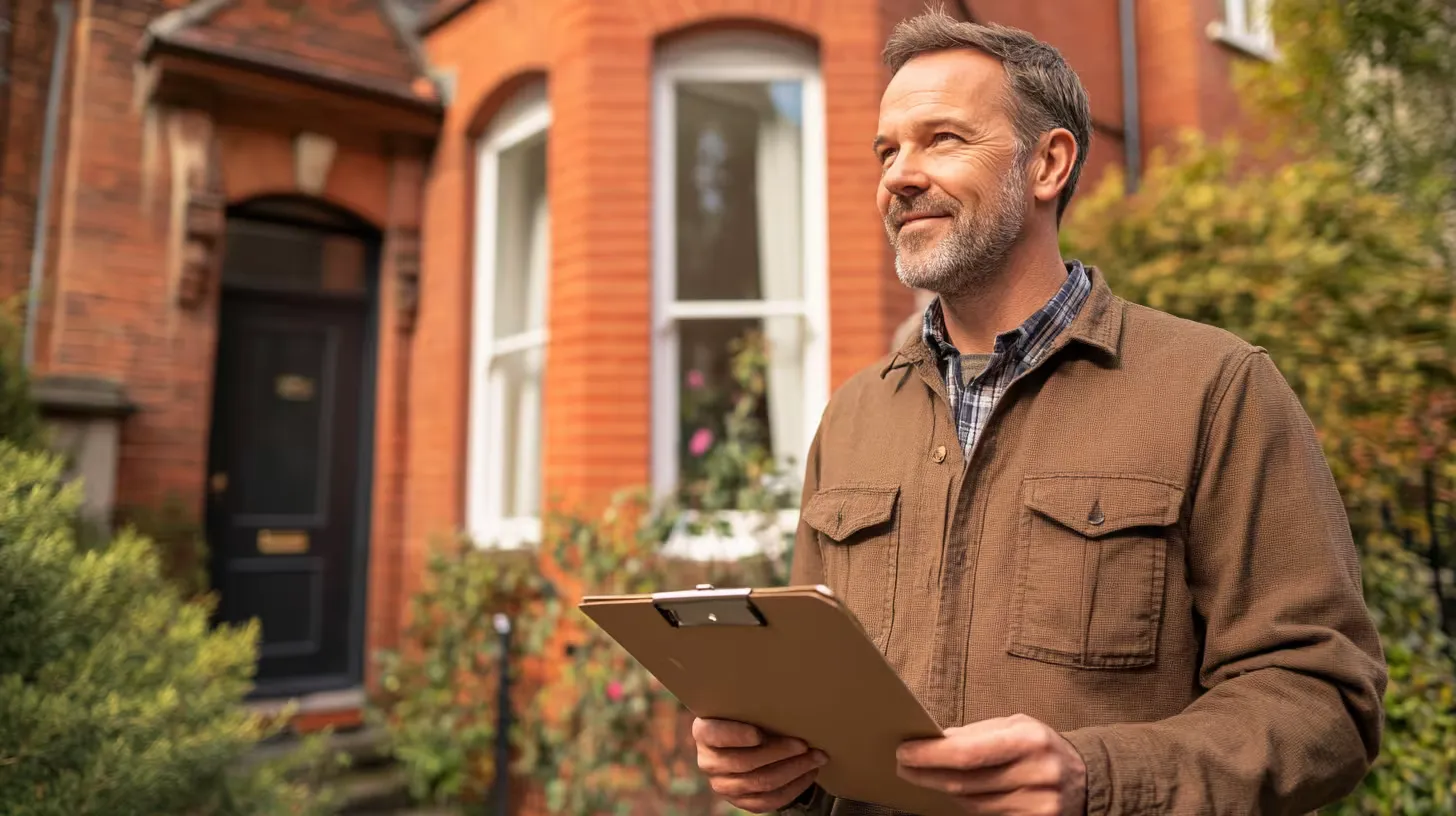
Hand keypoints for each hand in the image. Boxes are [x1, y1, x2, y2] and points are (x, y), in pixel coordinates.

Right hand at [692, 717, 828, 812]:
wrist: (740, 743)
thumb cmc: (746, 717)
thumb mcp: (742, 707)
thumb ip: (754, 706)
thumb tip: (790, 701)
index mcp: (704, 732)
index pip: (715, 735)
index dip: (736, 736)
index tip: (758, 734)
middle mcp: (709, 762)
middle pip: (746, 762)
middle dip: (780, 753)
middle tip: (805, 744)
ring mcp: (723, 785)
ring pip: (761, 783)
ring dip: (794, 770)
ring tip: (815, 758)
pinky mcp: (739, 801)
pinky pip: (768, 801)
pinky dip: (793, 788)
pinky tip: (808, 774)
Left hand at [896, 714, 1086, 814]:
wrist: (1087, 779)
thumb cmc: (1041, 746)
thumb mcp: (1015, 727)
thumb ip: (977, 734)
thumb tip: (932, 741)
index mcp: (1029, 741)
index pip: (967, 753)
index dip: (930, 755)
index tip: (905, 752)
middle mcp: (1035, 775)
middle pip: (964, 783)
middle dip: (927, 774)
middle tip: (904, 766)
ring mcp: (1037, 806)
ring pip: (972, 803)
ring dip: (944, 790)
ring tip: (927, 776)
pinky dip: (966, 804)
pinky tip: (954, 792)